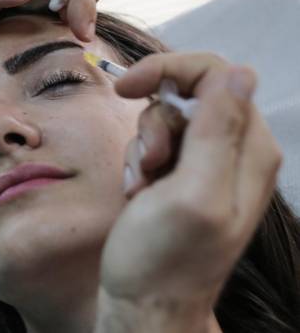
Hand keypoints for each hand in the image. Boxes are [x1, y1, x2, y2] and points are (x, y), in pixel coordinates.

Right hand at [97, 53, 281, 327]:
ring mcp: (209, 165)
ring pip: (166, 119)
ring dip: (142, 146)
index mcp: (250, 152)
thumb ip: (216, 131)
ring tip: (141, 187)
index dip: (169, 71)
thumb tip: (239, 72)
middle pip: (188, 95)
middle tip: (146, 163)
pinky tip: (138, 193)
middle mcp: (236, 153)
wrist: (147, 305)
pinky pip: (155, 143)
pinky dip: (138, 162)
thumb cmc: (165, 261)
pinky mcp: (184, 176)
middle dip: (153, 122)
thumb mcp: (191, 194)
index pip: (219, 75)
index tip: (126, 88)